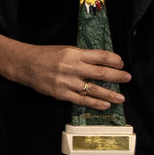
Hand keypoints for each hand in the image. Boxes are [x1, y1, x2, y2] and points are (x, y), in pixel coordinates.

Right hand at [0, 32, 129, 108]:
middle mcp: (72, 67)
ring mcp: (67, 82)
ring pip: (93, 89)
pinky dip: (95, 103)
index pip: (99, 56)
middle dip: (116, 76)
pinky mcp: (61, 94)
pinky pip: (82, 100)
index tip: (121, 63)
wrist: (26, 65)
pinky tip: (105, 105)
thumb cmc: (47, 55)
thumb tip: (102, 62)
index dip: (113, 60)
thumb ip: (82, 55)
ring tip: (121, 98)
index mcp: (74, 53)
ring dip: (109, 94)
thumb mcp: (66, 49)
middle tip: (128, 79)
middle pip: (100, 73)